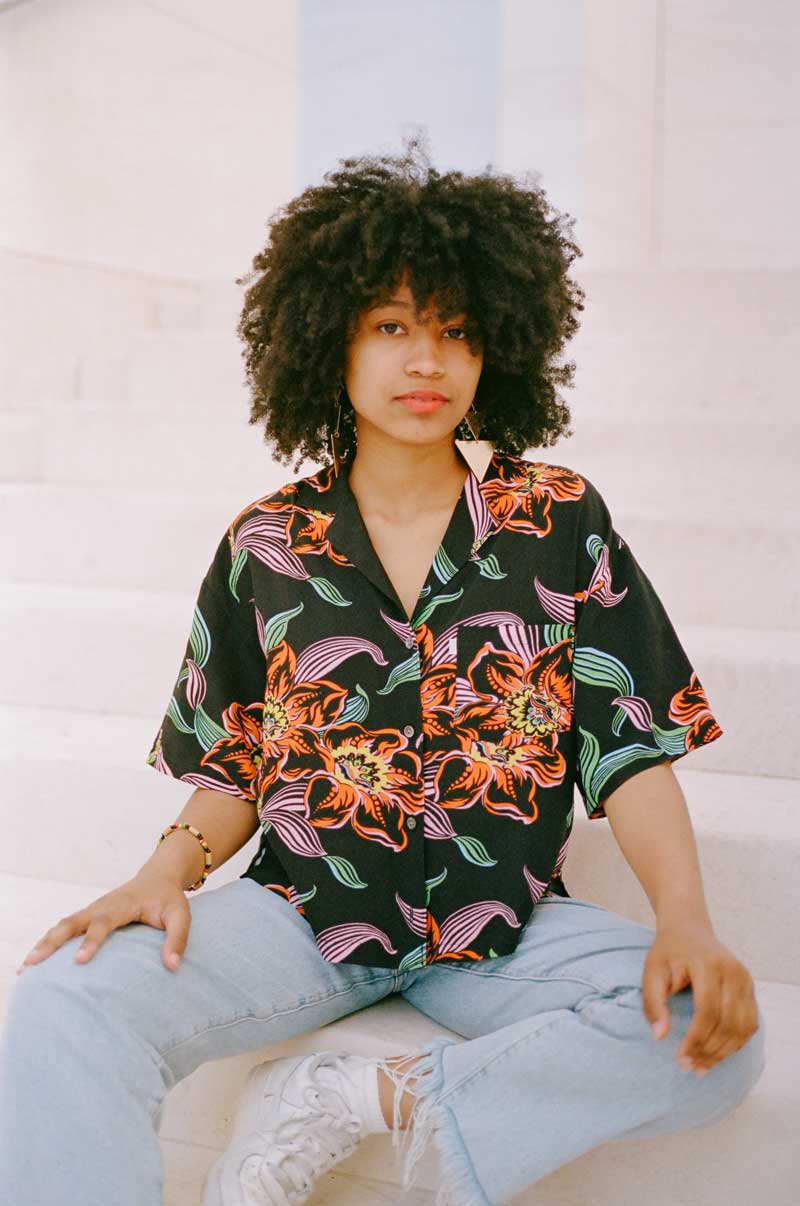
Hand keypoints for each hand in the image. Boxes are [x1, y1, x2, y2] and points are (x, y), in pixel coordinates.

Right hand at [15, 872, 191, 975]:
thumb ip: (178, 938)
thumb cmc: (169, 898)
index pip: (104, 922)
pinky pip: (64, 929)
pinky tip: (33, 963)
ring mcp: (91, 911)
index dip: (91, 940)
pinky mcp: (88, 917)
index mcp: (122, 904)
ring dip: (44, 943)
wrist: (158, 877)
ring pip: (63, 925)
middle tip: (34, 962)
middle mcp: (101, 906)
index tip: (79, 961)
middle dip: (52, 942)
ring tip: (24, 967)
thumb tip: (173, 966)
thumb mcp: (181, 914)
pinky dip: (48, 943)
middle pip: (72, 922)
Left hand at [642, 919, 759, 1076]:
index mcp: (708, 965)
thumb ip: (653, 1003)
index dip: (696, 1040)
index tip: (681, 1059)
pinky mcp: (750, 987)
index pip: (708, 1012)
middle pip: (727, 1023)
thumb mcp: (652, 972)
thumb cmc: (668, 952)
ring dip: (724, 1052)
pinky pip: (749, 1023)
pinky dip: (736, 1042)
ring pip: (742, 1027)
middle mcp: (733, 972)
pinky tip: (718, 1053)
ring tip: (703, 1066)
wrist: (688, 929)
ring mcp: (745, 979)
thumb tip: (660, 1037)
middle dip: (709, 1050)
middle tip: (690, 1067)